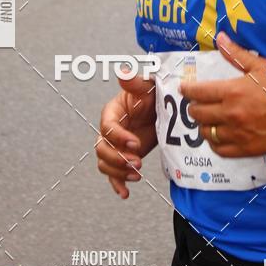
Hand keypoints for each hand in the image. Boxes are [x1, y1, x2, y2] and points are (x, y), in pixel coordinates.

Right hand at [96, 69, 156, 198]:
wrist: (163, 107)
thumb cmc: (153, 94)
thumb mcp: (146, 87)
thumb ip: (134, 82)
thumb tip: (123, 72)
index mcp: (112, 113)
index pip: (108, 128)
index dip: (119, 138)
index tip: (136, 143)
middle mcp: (109, 131)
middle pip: (102, 150)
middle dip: (118, 159)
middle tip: (139, 162)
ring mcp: (115, 146)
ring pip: (105, 163)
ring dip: (118, 172)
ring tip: (137, 174)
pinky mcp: (123, 157)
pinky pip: (112, 174)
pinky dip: (117, 184)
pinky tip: (125, 193)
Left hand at [180, 32, 265, 157]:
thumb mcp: (261, 66)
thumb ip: (236, 54)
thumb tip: (220, 37)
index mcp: (232, 92)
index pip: (198, 92)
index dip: (187, 89)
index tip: (184, 88)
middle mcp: (231, 114)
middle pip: (197, 113)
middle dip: (193, 107)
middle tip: (196, 103)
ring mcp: (237, 134)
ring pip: (206, 132)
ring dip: (204, 125)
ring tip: (208, 119)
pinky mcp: (246, 148)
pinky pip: (220, 149)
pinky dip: (214, 142)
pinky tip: (217, 136)